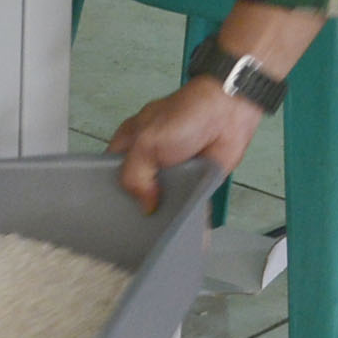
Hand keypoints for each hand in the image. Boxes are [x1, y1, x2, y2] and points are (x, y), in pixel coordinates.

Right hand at [111, 77, 259, 214]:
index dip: (110, 191)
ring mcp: (171, 172)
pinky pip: (187, 204)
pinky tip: (187, 224)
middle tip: (142, 220)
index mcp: (130, 144)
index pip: (110, 174)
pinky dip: (188, 213)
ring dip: (165, 212)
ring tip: (164, 225)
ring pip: (161, 201)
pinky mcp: (193, 181)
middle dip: (139, 206)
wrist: (227, 114)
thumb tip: (143, 205)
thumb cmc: (188, 112)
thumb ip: (133, 175)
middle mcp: (149, 160)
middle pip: (135, 192)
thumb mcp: (146, 142)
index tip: (113, 210)